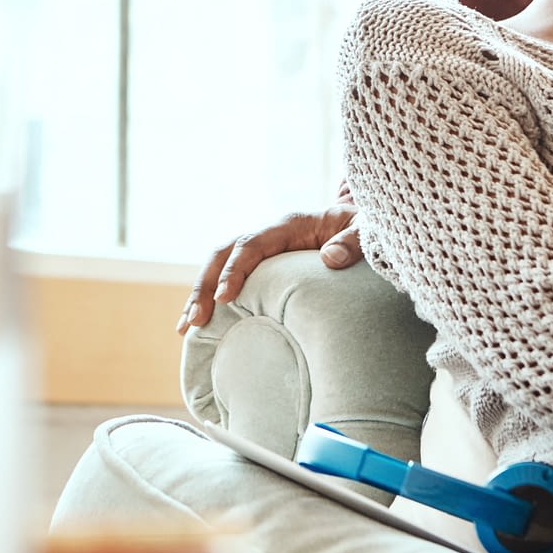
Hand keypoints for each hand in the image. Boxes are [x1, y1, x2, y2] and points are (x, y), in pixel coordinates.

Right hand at [175, 206, 361, 333]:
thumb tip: (330, 258)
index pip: (252, 244)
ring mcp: (264, 250)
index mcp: (290, 225)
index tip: (223, 298)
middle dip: (204, 285)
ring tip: (184, 329)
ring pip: (219, 265)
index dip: (235, 269)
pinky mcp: (264, 266)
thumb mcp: (368, 230)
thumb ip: (353, 241)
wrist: (364, 223)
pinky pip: (230, 277)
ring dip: (199, 294)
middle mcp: (270, 235)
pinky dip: (211, 298)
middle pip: (224, 253)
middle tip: (193, 322)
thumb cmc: (366, 227)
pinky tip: (200, 325)